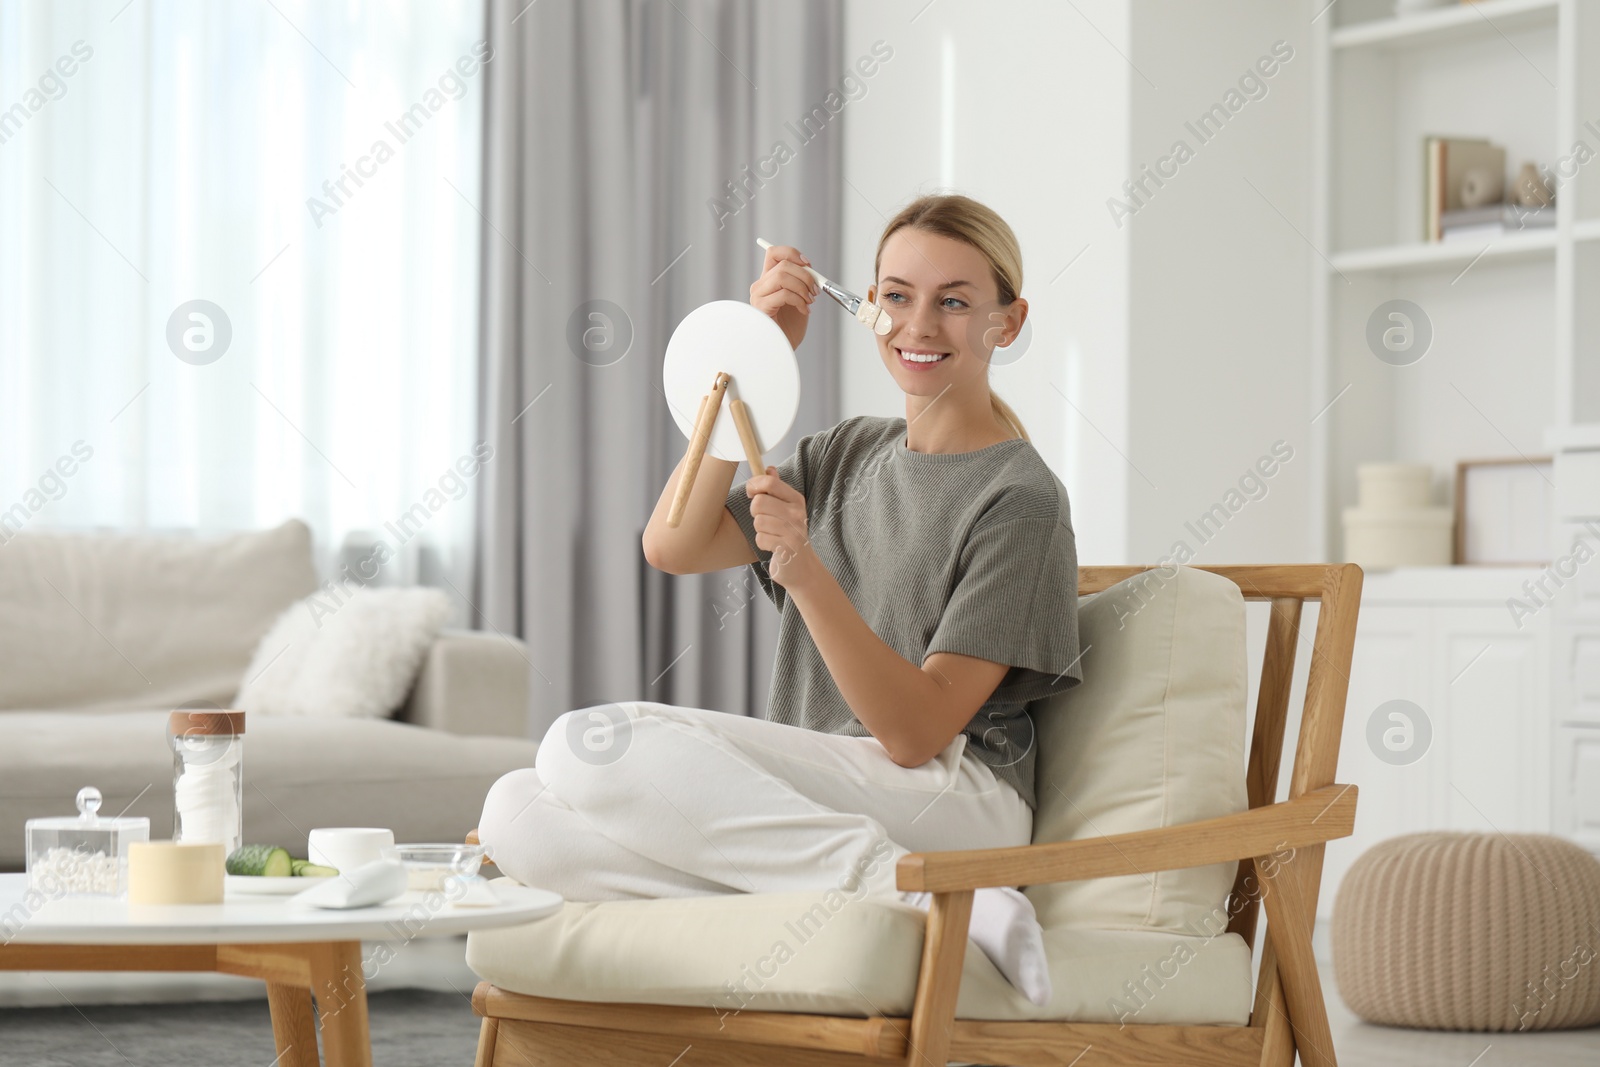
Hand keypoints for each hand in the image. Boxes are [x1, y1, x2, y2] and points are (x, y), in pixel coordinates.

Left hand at [747, 466, 821, 592]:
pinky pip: (761, 538)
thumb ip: (777, 488)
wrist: (802, 567)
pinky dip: (762, 543)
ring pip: (758, 521)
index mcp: (796, 500)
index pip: (770, 483)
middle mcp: (797, 513)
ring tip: (771, 534)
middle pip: (759, 502)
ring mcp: (794, 531)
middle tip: (764, 519)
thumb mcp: (787, 509)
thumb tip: (769, 468)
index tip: (751, 492)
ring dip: (759, 529)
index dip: (754, 485)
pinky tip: (772, 545)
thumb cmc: (790, 535)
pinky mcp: (787, 548)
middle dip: (755, 512)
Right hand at [749, 244, 817, 350]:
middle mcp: (760, 285)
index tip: (808, 265)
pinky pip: (783, 294)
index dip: (792, 253)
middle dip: (805, 275)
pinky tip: (804, 311)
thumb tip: (811, 269)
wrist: (783, 349)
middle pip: (782, 263)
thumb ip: (801, 283)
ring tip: (810, 301)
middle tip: (815, 290)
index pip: (773, 253)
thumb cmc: (790, 328)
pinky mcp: (761, 307)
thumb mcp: (799, 299)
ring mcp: (758, 296)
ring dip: (802, 287)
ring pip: (782, 275)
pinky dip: (799, 301)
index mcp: (768, 280)